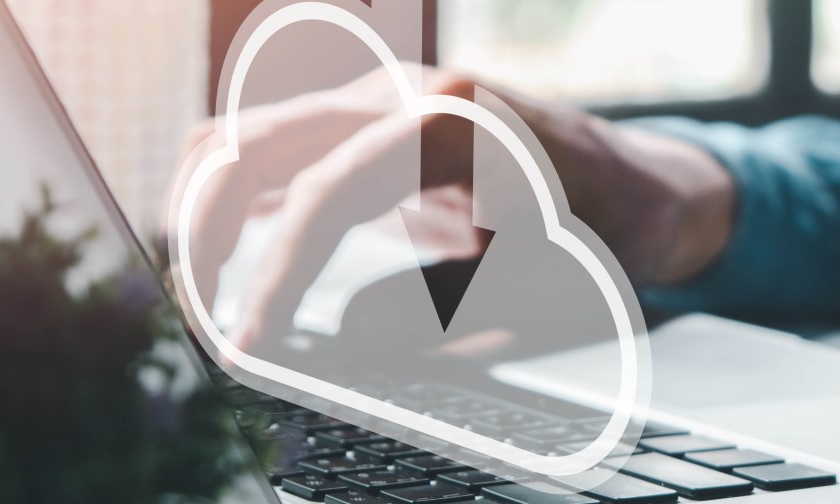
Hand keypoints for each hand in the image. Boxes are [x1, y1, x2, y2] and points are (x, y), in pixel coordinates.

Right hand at [172, 65, 733, 350]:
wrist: (643, 189)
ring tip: (197, 289)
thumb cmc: (603, 236)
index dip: (277, 275)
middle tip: (198, 316)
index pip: (325, 194)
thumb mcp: (536, 289)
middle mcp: (406, 93)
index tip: (251, 341)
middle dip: (211, 229)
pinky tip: (221, 256)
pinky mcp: (372, 128)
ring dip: (209, 205)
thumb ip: (436, 315)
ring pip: (253, 134)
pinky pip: (282, 148)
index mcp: (452, 122)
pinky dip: (240, 195)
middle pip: (257, 142)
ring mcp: (384, 101)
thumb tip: (334, 338)